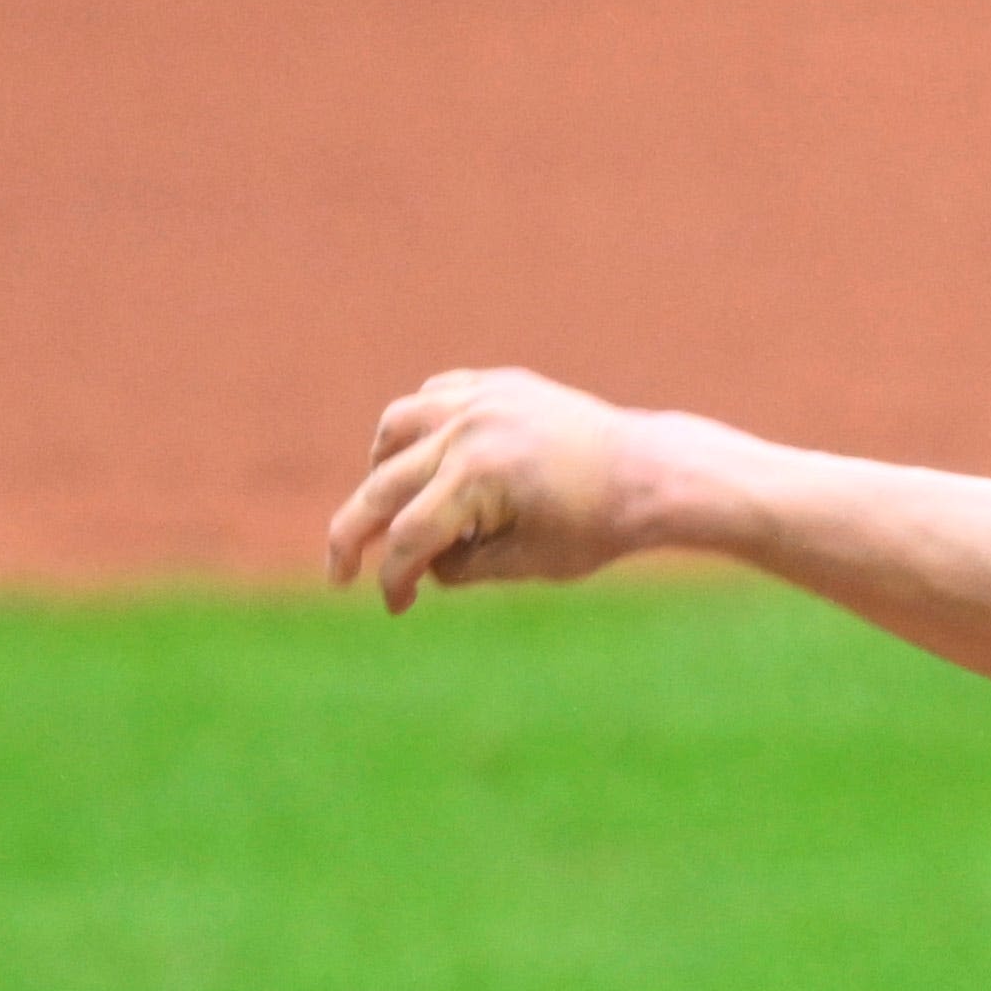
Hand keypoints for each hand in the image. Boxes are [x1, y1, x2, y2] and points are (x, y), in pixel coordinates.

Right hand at [323, 368, 663, 610]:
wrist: (649, 472)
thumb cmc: (597, 528)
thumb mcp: (528, 563)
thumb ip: (464, 566)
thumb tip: (419, 564)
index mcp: (478, 479)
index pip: (408, 538)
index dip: (394, 579)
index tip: (396, 605)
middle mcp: (468, 431)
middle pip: (384, 486)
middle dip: (353, 537)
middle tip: (341, 573)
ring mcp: (479, 400)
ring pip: (396, 430)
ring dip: (381, 470)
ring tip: (385, 507)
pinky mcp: (494, 385)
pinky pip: (432, 399)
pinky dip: (416, 428)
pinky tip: (420, 458)